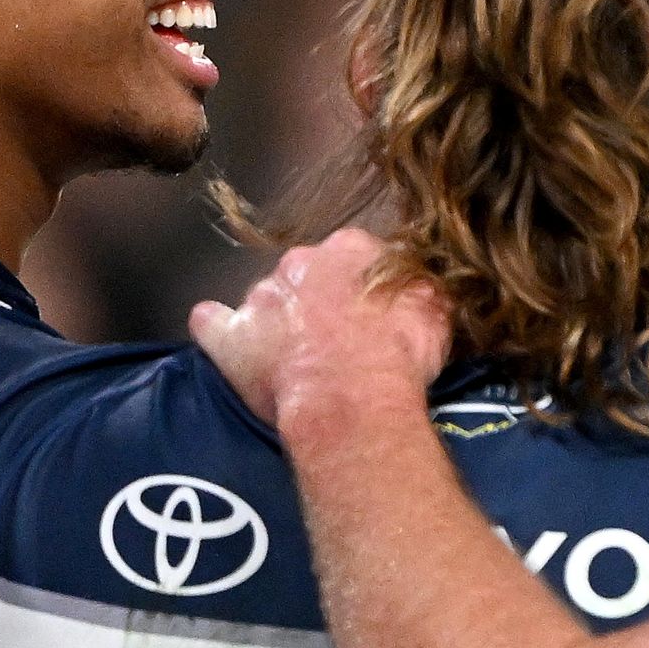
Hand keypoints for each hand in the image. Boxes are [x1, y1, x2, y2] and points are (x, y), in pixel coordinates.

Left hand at [189, 228, 448, 436]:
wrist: (351, 398)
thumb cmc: (401, 354)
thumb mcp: (436, 311)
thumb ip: (421, 288)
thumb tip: (418, 283)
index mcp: (350, 249)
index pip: (357, 255)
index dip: (364, 285)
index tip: (373, 312)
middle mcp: (301, 262)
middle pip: (307, 273)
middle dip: (317, 299)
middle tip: (336, 338)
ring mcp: (260, 297)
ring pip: (266, 299)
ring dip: (278, 319)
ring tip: (294, 356)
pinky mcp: (231, 336)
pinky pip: (212, 323)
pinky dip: (218, 329)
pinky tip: (226, 339)